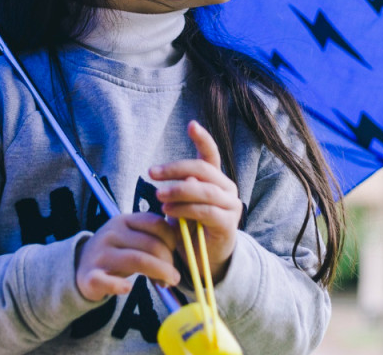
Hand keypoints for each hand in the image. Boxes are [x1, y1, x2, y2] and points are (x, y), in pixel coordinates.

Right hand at [74, 212, 179, 301]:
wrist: (79, 265)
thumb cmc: (116, 252)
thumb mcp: (132, 238)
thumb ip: (153, 238)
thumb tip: (183, 245)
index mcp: (124, 221)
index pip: (155, 223)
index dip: (172, 239)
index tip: (176, 253)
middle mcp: (111, 234)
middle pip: (150, 244)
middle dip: (168, 261)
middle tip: (174, 276)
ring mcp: (100, 254)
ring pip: (136, 260)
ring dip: (159, 273)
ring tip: (168, 283)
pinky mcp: (90, 276)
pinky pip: (107, 281)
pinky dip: (120, 286)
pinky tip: (129, 288)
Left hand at [150, 120, 242, 280]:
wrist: (204, 258)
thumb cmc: (190, 226)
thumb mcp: (181, 205)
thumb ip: (181, 190)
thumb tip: (179, 180)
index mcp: (214, 179)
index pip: (211, 154)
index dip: (203, 138)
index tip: (191, 125)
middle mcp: (226, 187)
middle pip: (202, 170)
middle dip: (175, 169)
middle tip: (152, 173)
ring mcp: (230, 204)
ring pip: (204, 190)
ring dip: (179, 191)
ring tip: (159, 197)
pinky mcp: (228, 223)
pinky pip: (207, 211)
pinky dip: (186, 210)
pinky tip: (170, 212)